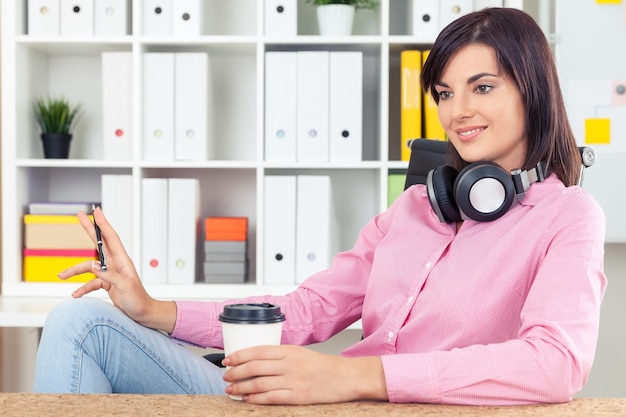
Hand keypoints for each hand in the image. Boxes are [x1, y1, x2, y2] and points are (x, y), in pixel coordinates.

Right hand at [57, 208, 176, 332]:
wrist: (142, 314)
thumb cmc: (138, 300)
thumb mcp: (125, 287)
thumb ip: (109, 275)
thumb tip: (93, 265)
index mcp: (123, 261)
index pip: (111, 238)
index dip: (103, 224)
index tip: (96, 211)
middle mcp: (116, 264)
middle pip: (99, 243)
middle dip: (89, 229)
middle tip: (80, 215)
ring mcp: (110, 273)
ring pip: (89, 267)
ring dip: (75, 271)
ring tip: (61, 276)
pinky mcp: (106, 284)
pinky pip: (91, 283)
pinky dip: (82, 288)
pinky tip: (75, 295)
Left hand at [222, 345, 387, 404]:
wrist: (345, 377)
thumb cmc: (323, 366)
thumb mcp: (300, 354)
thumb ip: (280, 356)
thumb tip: (256, 360)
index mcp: (289, 350)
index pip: (257, 351)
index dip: (239, 355)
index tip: (227, 360)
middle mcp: (289, 364)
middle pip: (254, 367)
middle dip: (235, 372)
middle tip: (226, 377)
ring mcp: (293, 380)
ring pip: (259, 382)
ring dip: (241, 387)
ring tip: (231, 390)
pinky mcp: (298, 396)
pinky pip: (271, 397)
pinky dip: (255, 398)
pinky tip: (247, 399)